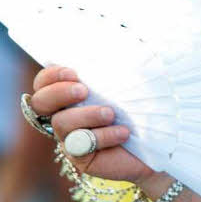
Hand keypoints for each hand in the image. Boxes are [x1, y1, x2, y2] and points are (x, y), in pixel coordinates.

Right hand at [30, 65, 154, 183]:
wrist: (160, 144)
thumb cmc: (145, 108)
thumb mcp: (133, 83)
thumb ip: (117, 69)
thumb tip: (118, 43)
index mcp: (72, 94)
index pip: (44, 82)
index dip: (51, 75)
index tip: (74, 72)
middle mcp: (65, 115)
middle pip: (40, 102)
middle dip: (58, 93)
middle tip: (83, 91)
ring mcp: (71, 137)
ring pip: (62, 123)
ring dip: (87, 114)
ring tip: (111, 113)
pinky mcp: (81, 158)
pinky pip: (81, 144)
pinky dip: (103, 135)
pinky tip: (123, 133)